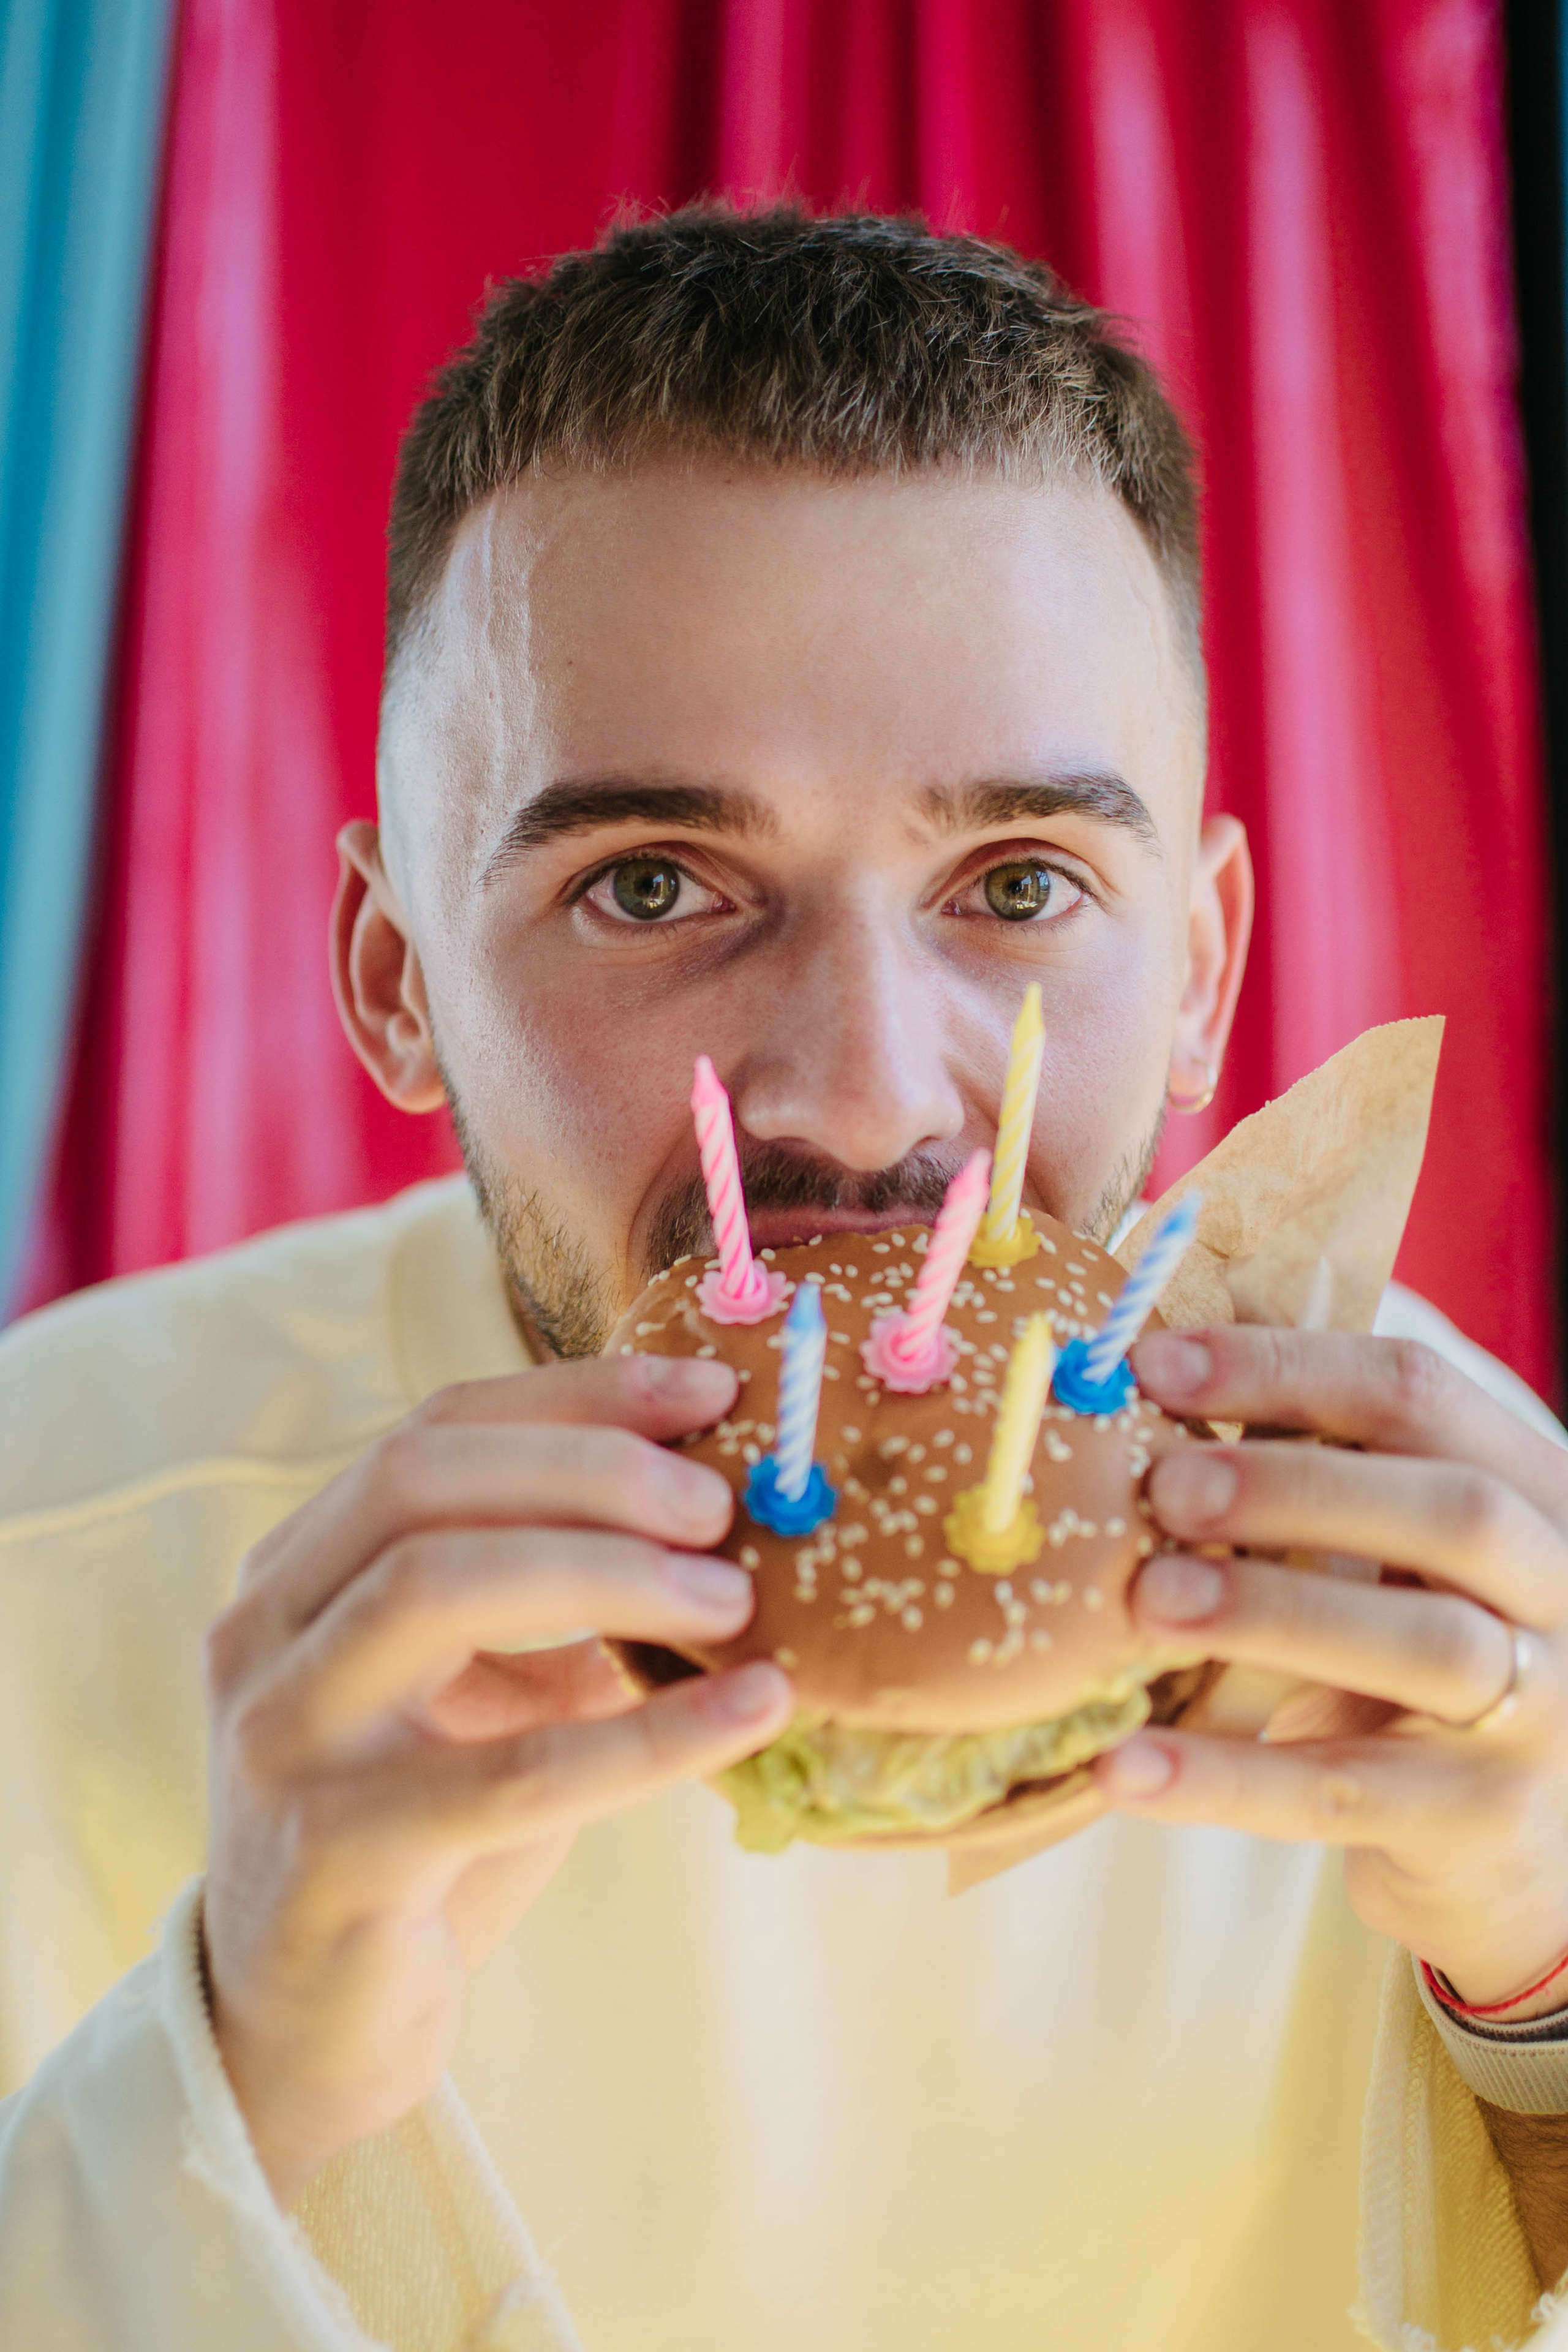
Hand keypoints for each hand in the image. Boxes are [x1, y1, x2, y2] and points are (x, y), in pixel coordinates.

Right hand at [201, 1355, 791, 2205]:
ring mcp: (284, 1738)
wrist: (310, 2029)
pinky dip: (649, 1736)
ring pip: (434, 1588)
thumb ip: (574, 1608)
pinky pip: (510, 1775)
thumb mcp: (492, 1695)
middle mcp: (263, 1630)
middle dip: (589, 1470)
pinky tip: (751, 1712)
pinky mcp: (333, 1856)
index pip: (436, 1428)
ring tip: (736, 1599)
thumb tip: (742, 1531)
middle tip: (720, 1505)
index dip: (578, 1395)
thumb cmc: (422, 1836)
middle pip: (419, 1481)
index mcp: (300, 1567)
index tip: (710, 1392)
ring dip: (607, 1573)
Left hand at [1091, 1326, 1567, 2014]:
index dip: (1285, 1370)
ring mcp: (1542, 1713)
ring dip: (1274, 1614)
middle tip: (1164, 1490)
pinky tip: (1124, 1765)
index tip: (1154, 1367)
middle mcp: (1563, 1589)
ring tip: (1147, 1602)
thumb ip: (1306, 1477)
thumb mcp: (1393, 1551)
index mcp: (1533, 1488)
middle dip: (1298, 1489)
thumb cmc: (1410, 1656)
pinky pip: (1343, 1796)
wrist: (1508, 1841)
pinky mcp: (1482, 1821)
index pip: (1420, 1395)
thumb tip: (1132, 1396)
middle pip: (1456, 1513)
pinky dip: (1226, 1779)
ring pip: (1427, 1646)